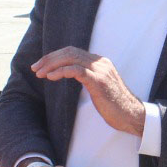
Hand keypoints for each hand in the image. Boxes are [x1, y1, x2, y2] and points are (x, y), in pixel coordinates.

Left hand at [31, 48, 145, 135]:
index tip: (41, 65)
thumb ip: (87, 77)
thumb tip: (70, 75)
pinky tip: (51, 77)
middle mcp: (100, 62)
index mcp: (99, 62)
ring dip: (51, 65)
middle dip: (49, 59)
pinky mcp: (98, 81)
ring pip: (71, 58)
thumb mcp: (99, 87)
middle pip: (69, 52)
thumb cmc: (115, 105)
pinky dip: (61, 72)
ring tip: (40, 73)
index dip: (54, 56)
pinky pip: (76, 70)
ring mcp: (100, 70)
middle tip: (35, 68)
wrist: (131, 114)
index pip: (72, 51)